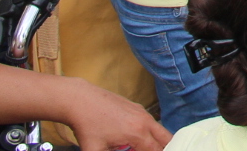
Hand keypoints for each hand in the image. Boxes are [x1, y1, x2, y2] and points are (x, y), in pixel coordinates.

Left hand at [55, 75, 169, 150]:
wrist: (80, 100)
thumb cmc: (87, 125)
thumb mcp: (95, 150)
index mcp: (137, 133)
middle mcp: (144, 120)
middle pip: (166, 139)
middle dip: (163, 149)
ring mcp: (141, 111)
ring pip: (159, 129)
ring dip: (156, 142)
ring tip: (145, 149)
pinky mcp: (136, 107)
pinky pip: (150, 122)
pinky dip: (149, 133)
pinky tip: (136, 140)